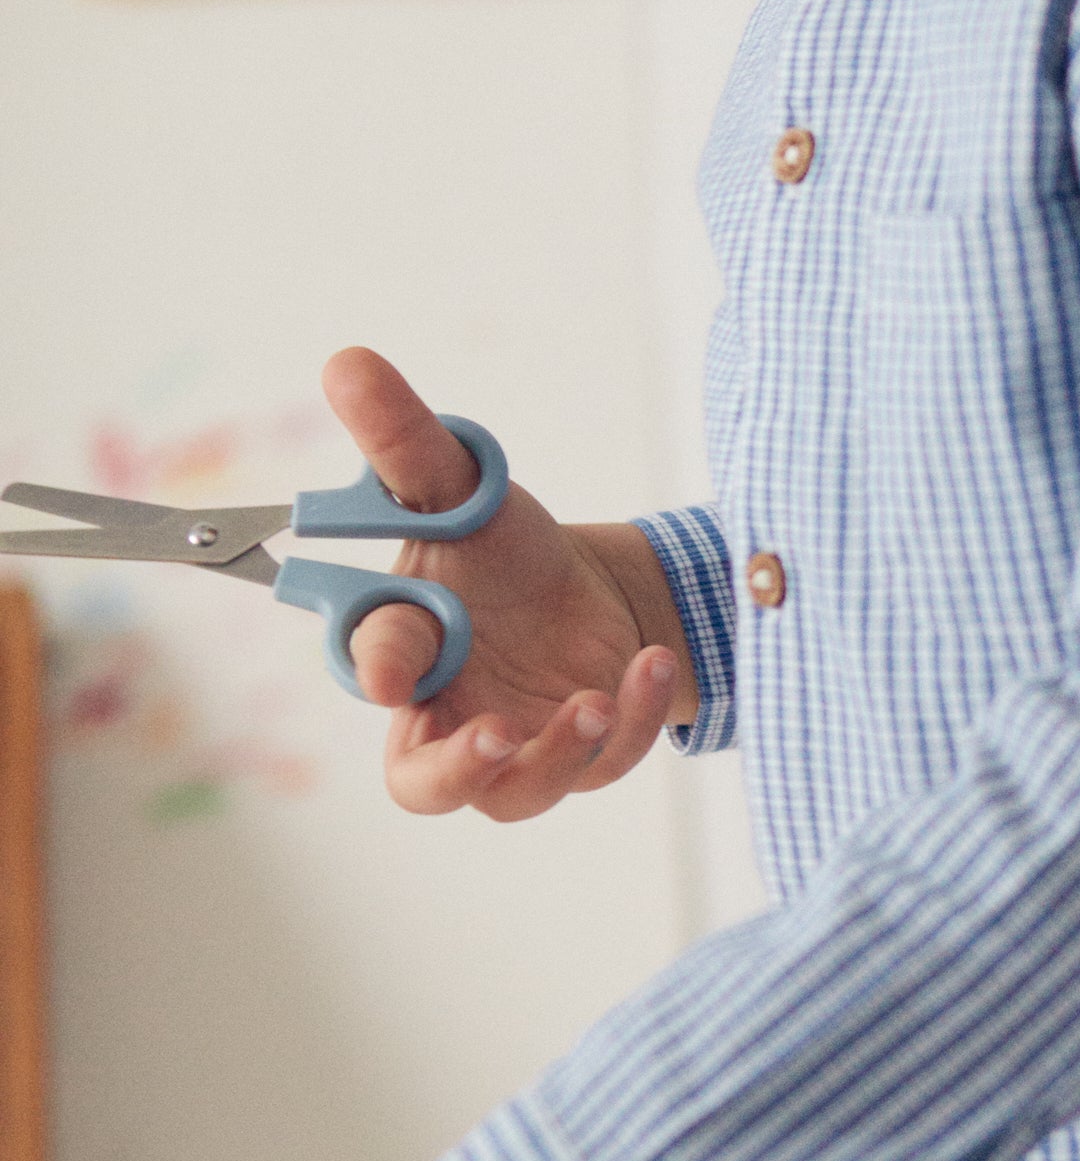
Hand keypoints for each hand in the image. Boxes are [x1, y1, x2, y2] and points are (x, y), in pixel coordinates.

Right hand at [321, 343, 684, 819]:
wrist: (588, 587)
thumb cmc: (502, 550)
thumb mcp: (459, 486)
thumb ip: (403, 441)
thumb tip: (347, 364)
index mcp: (400, 649)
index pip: (374, 669)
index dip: (382, 669)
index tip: (395, 672)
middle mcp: (446, 714)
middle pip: (420, 785)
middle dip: (453, 770)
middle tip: (490, 738)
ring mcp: (516, 747)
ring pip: (516, 796)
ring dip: (558, 755)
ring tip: (595, 697)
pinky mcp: (582, 760)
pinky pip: (603, 763)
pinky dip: (631, 719)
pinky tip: (651, 660)